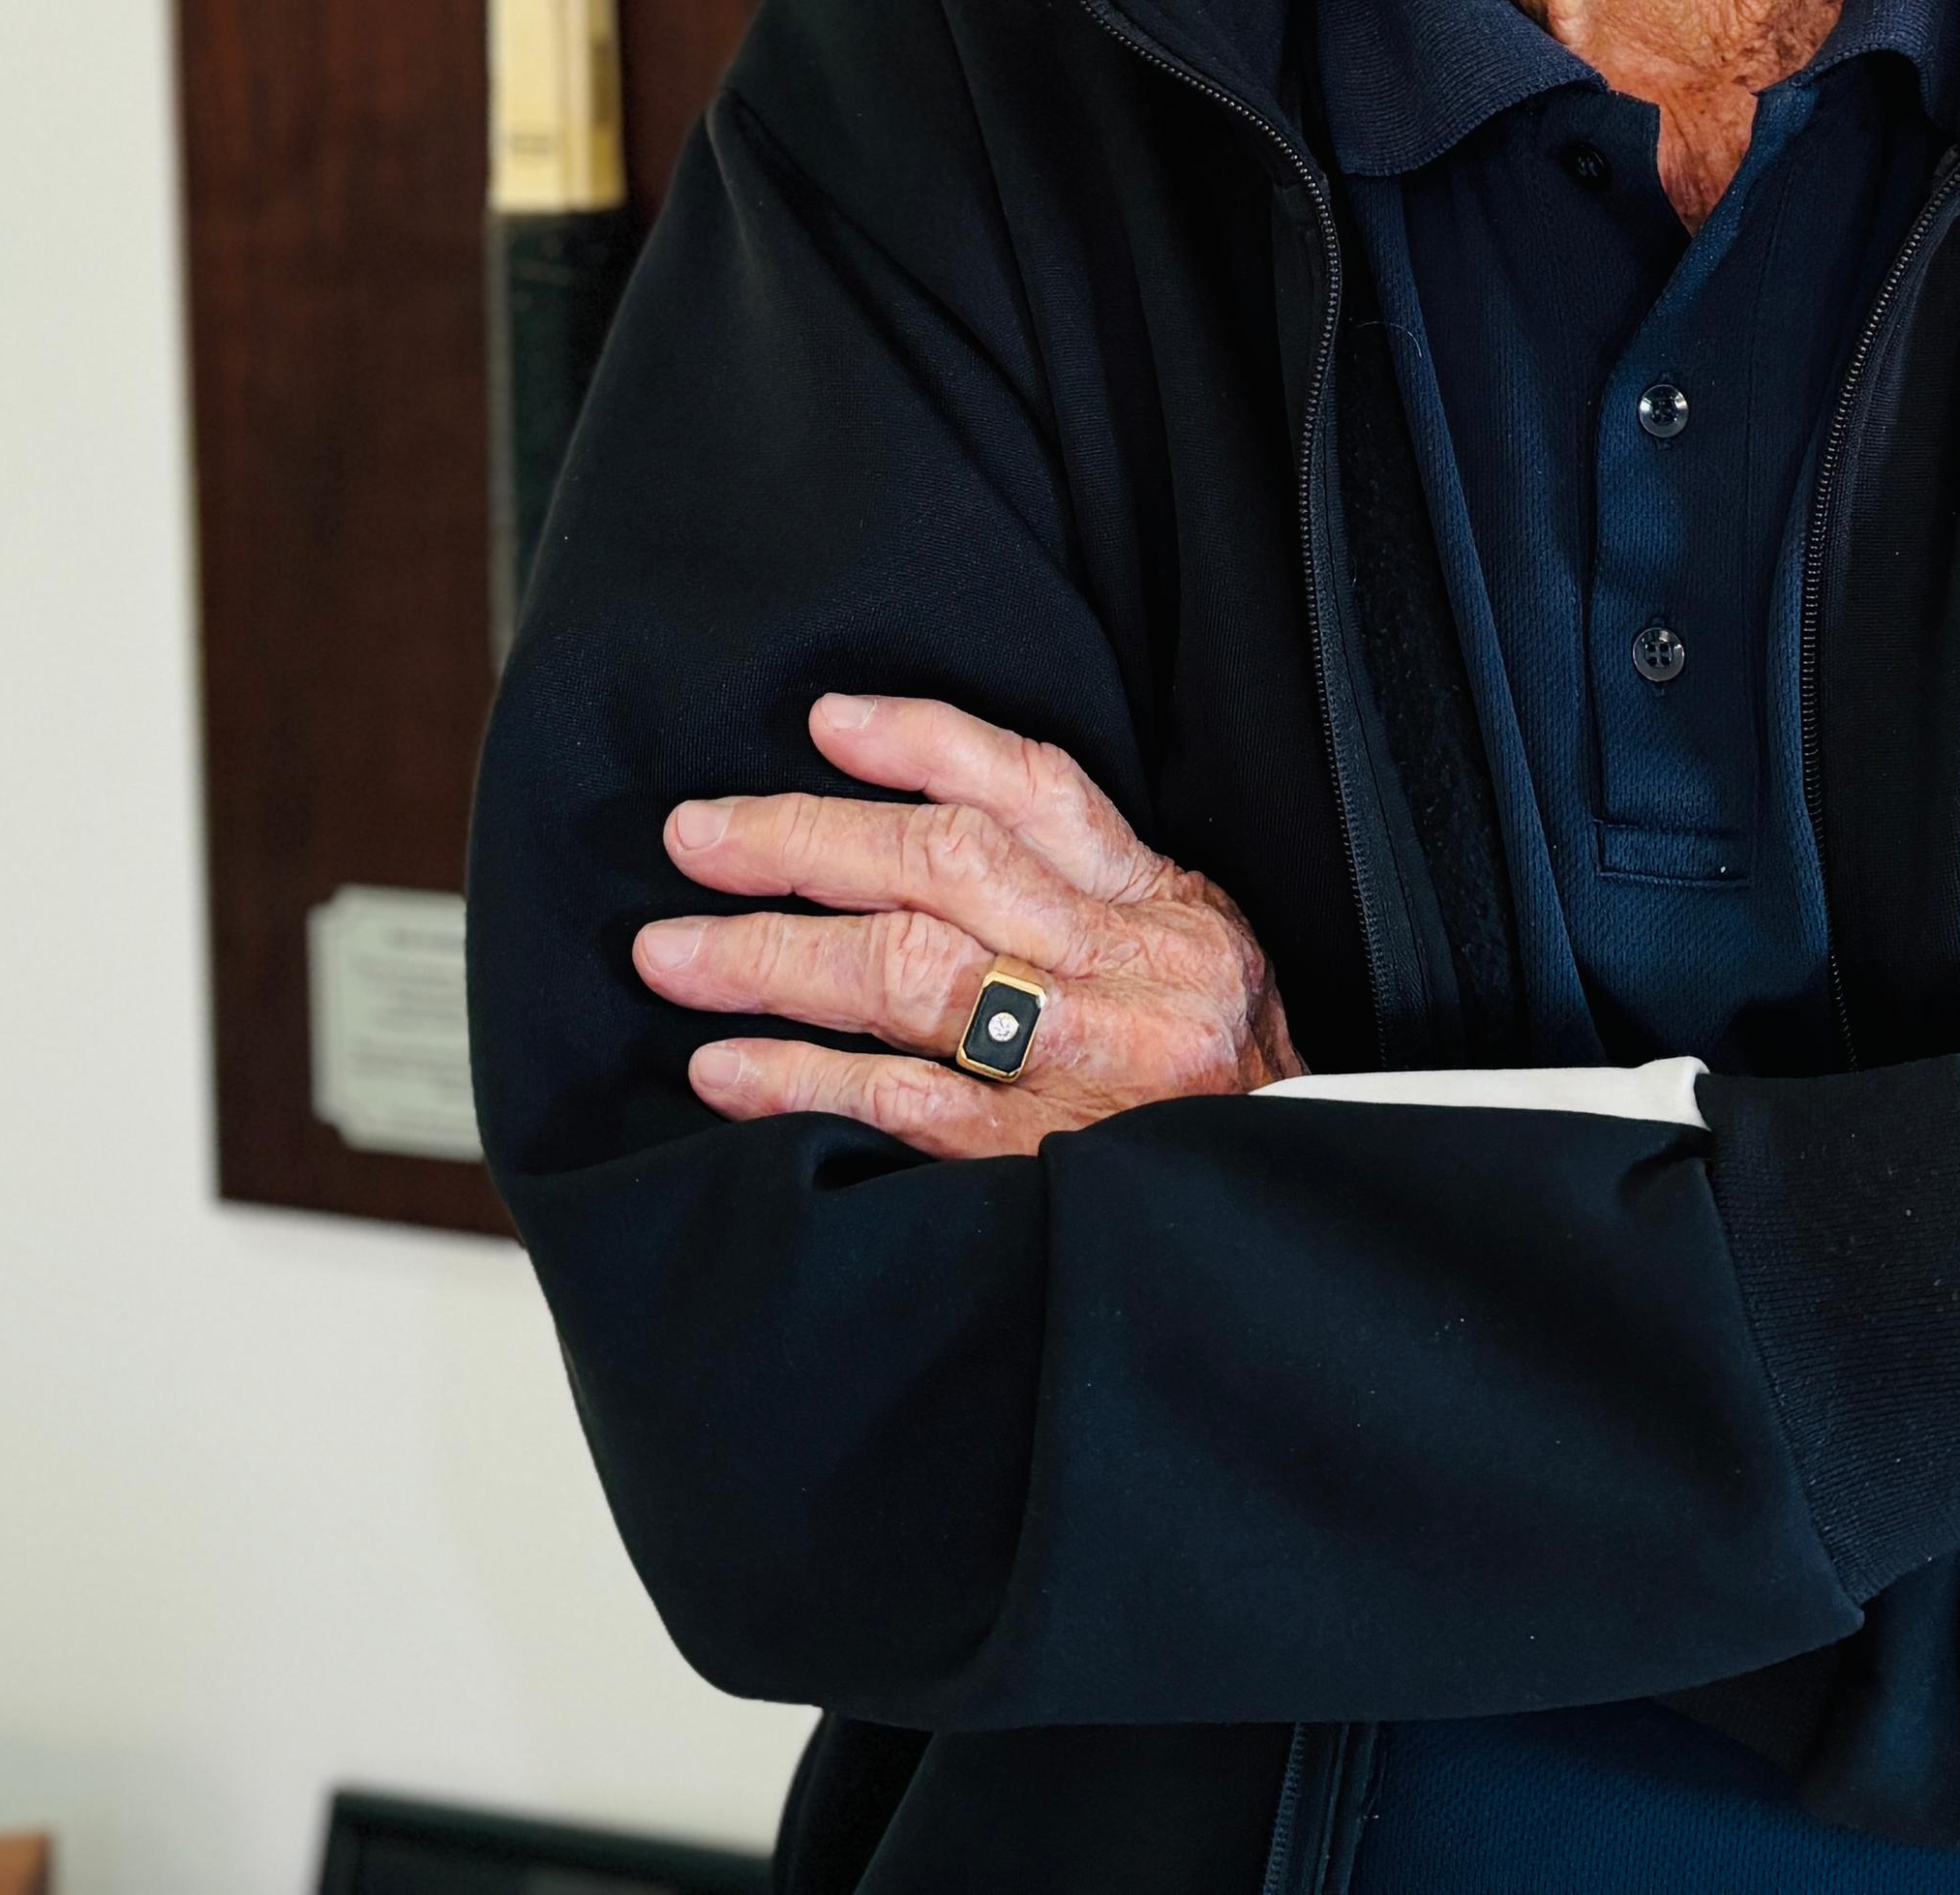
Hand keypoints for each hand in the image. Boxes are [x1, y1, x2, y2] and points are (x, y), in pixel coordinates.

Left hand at [632, 691, 1302, 1158]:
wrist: (1289, 1237)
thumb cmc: (1230, 1100)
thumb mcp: (1198, 968)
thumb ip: (1095, 904)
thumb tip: (925, 839)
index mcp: (1166, 910)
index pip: (1035, 789)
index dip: (923, 743)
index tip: (824, 722)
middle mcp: (1124, 973)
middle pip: (941, 865)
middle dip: (801, 840)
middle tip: (695, 836)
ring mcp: (1078, 1066)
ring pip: (903, 971)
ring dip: (768, 955)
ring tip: (670, 953)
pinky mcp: (1034, 1161)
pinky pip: (894, 1100)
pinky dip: (797, 1081)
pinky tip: (723, 1070)